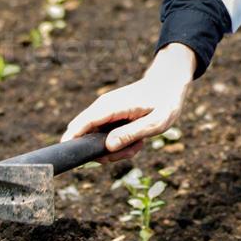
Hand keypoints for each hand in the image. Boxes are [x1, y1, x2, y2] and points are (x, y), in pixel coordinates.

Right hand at [61, 45, 194, 162]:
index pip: (82, 124)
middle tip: (132, 150)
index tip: (73, 157)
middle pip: (86, 138)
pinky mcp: (107, 117)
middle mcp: (102, 107)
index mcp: (111, 106)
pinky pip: (104, 138)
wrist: (168, 83)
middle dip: (105, 153)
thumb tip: (108, 147)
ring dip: (116, 150)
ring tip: (139, 143)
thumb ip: (131, 133)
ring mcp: (103, 112)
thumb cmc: (165, 101)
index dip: (72, 142)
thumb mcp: (156, 121)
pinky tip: (137, 140)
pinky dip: (119, 144)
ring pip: (95, 141)